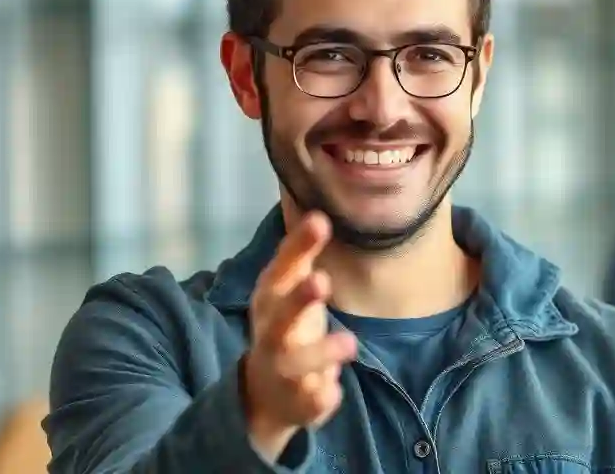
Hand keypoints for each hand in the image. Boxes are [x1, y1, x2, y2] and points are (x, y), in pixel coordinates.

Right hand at [241, 212, 356, 460]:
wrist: (263, 393)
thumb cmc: (284, 325)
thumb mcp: (286, 289)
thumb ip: (300, 256)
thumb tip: (318, 214)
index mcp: (270, 301)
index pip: (281, 269)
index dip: (298, 247)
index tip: (320, 220)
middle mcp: (271, 333)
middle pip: (281, 317)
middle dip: (299, 300)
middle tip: (322, 281)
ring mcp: (282, 369)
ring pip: (297, 362)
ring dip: (321, 351)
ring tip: (351, 343)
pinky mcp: (298, 400)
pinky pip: (310, 400)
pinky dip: (321, 397)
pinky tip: (333, 390)